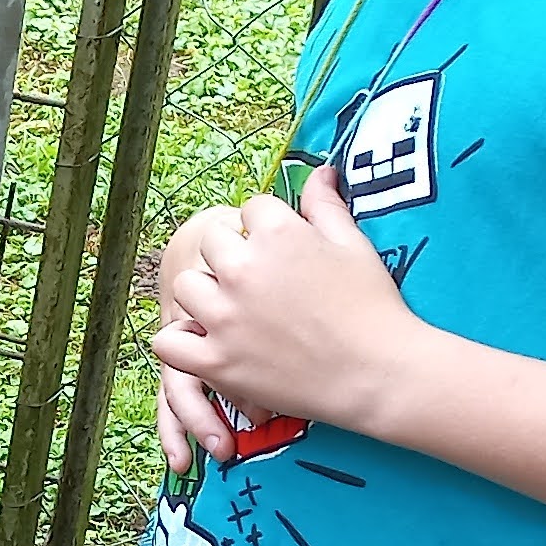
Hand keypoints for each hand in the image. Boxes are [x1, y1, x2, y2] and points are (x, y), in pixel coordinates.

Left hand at [149, 164, 426, 454]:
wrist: (377, 375)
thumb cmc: (372, 308)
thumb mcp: (354, 245)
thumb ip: (326, 205)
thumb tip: (320, 170)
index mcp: (277, 233)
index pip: (250, 208)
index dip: (266, 228)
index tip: (281, 251)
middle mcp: (243, 269)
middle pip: (212, 242)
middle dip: (232, 256)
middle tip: (257, 282)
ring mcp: (225, 316)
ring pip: (186, 286)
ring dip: (204, 294)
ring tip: (231, 310)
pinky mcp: (217, 360)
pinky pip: (168, 342)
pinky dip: (181, 341)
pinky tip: (205, 341)